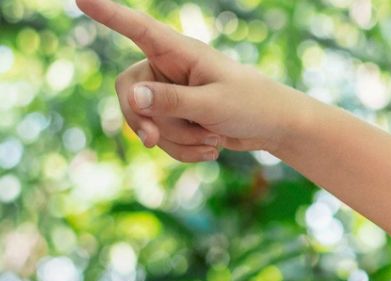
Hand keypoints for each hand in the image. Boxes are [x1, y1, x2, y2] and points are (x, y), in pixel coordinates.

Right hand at [78, 0, 298, 159]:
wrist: (276, 128)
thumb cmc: (253, 106)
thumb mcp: (214, 105)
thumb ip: (173, 101)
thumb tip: (132, 96)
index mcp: (179, 52)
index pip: (138, 29)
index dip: (109, 14)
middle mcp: (168, 69)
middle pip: (128, 92)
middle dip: (142, 120)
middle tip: (152, 141)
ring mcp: (171, 95)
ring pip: (148, 122)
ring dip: (177, 140)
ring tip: (213, 138)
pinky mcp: (177, 118)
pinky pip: (164, 140)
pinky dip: (185, 150)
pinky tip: (212, 147)